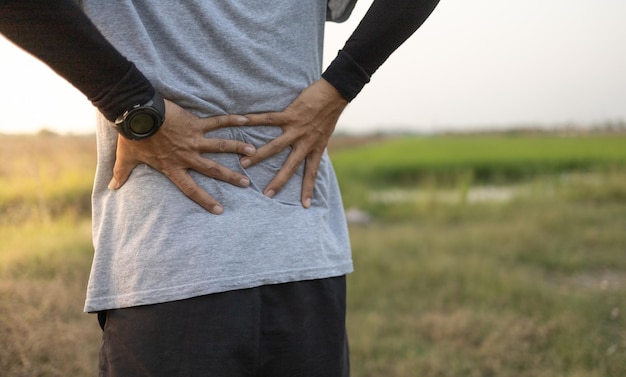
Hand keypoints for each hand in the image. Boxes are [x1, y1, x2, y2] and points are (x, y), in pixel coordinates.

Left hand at [108, 100, 255, 214]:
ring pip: (220, 147)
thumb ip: (122, 173)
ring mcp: (193, 140)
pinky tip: (245, 119)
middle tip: (246, 184)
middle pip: (213, 170)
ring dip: (237, 149)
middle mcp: (187, 156)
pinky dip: (231, 120)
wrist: (136, 114)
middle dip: (230, 177)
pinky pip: (216, 122)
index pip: (191, 189)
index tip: (220, 210)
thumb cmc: (132, 136)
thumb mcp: (127, 158)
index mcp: (172, 167)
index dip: (206, 200)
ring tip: (253, 153)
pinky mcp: (195, 124)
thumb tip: (112, 187)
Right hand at [240, 79, 347, 207]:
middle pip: (291, 166)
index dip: (308, 189)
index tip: (304, 206)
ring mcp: (297, 129)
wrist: (336, 93)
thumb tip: (306, 151)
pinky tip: (242, 121)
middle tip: (267, 195)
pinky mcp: (291, 115)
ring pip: (276, 147)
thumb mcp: (325, 133)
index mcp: (316, 148)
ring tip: (244, 164)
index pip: (312, 173)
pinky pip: (270, 119)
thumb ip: (314, 144)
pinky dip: (255, 119)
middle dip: (279, 182)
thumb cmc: (330, 111)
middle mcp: (306, 142)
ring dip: (260, 156)